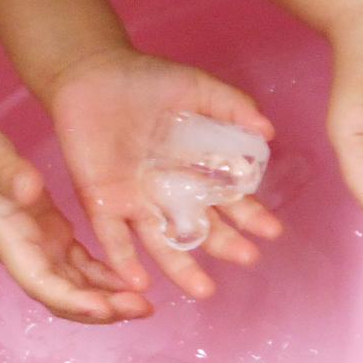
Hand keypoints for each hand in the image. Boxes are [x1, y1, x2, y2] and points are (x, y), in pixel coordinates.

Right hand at [0, 111, 150, 323]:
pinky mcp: (49, 232)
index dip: (74, 301)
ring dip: (109, 298)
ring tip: (145, 304)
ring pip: (76, 285)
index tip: (105, 308)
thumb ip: (6, 174)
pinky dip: (104, 275)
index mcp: (9, 242)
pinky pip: (80, 263)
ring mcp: (38, 245)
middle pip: (65, 296)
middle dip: (103, 308)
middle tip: (143, 308)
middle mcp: (25, 253)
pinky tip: (130, 279)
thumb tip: (30, 190)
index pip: (43, 284)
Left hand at [46, 47, 281, 298]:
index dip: (249, 216)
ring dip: (182, 269)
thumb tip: (268, 132)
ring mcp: (136, 203)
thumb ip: (233, 107)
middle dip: (226, 245)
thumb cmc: (145, 80)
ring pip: (161, 243)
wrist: (91, 72)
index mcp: (195, 172)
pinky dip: (125, 260)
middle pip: (201, 229)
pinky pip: (113, 237)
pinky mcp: (102, 202)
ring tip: (203, 291)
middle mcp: (169, 195)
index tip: (271, 230)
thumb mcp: (196, 88)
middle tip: (248, 257)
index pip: (228, 202)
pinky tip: (141, 283)